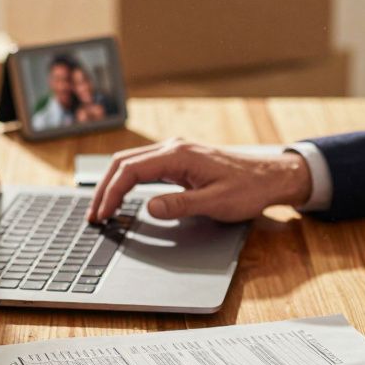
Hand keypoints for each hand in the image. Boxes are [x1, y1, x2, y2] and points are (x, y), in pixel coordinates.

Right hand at [87, 139, 312, 222]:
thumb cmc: (248, 189)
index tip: (102, 216)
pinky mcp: (180, 160)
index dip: (110, 194)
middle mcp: (174, 148)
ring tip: (102, 209)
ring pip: (131, 163)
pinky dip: (127, 181)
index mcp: (179, 155)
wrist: (271, 176)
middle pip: (123, 162)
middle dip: (104, 188)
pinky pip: (144, 166)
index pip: (130, 170)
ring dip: (113, 184)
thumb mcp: (216, 203)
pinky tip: (122, 196)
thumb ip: (181, 205)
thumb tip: (149, 207)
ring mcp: (176, 152)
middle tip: (94, 216)